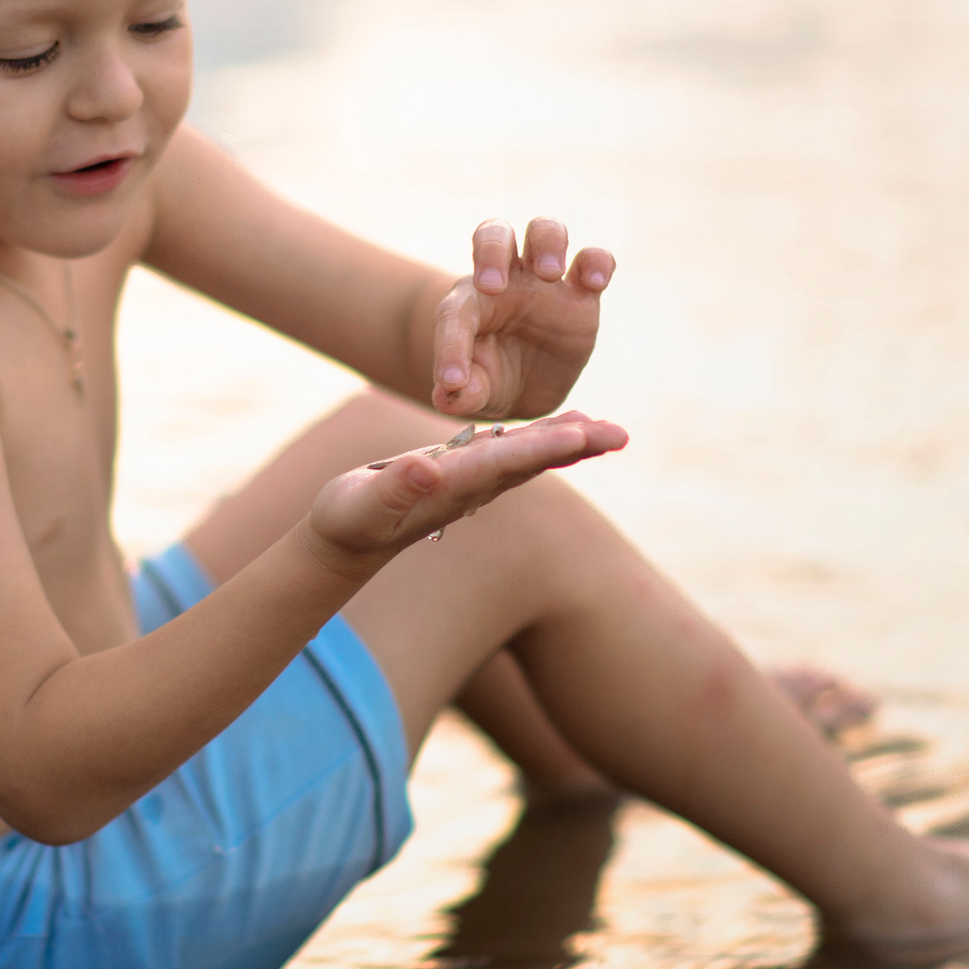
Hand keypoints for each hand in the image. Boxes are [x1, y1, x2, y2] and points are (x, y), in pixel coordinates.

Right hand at [306, 412, 628, 566]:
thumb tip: (430, 467)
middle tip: (620, 434)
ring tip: (608, 429)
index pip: (504, 464)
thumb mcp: (363, 504)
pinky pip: (516, 452)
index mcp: (451, 488)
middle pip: (532, 462)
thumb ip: (396, 486)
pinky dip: (546, 438)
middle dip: (576, 448)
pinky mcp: (468, 471)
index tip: (580, 438)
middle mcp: (472, 486)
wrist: (348, 540)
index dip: (542, 449)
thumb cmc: (349, 520)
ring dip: (570, 442)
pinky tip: (570, 429)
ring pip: (530, 456)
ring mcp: (474, 481)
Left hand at [432, 217, 613, 417]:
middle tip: (494, 286)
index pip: (455, 313)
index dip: (451, 347)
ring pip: (545, 230)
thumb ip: (462, 392)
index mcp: (468, 305)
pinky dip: (597, 262)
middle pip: (494, 234)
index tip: (454, 381)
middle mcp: (505, 281)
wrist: (526, 386)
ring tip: (550, 274)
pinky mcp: (582, 296)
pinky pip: (595, 260)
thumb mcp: (476, 393)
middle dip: (491, 251)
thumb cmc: (490, 380)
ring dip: (547, 243)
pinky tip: (594, 282)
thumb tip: (450, 395)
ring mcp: (545, 283)